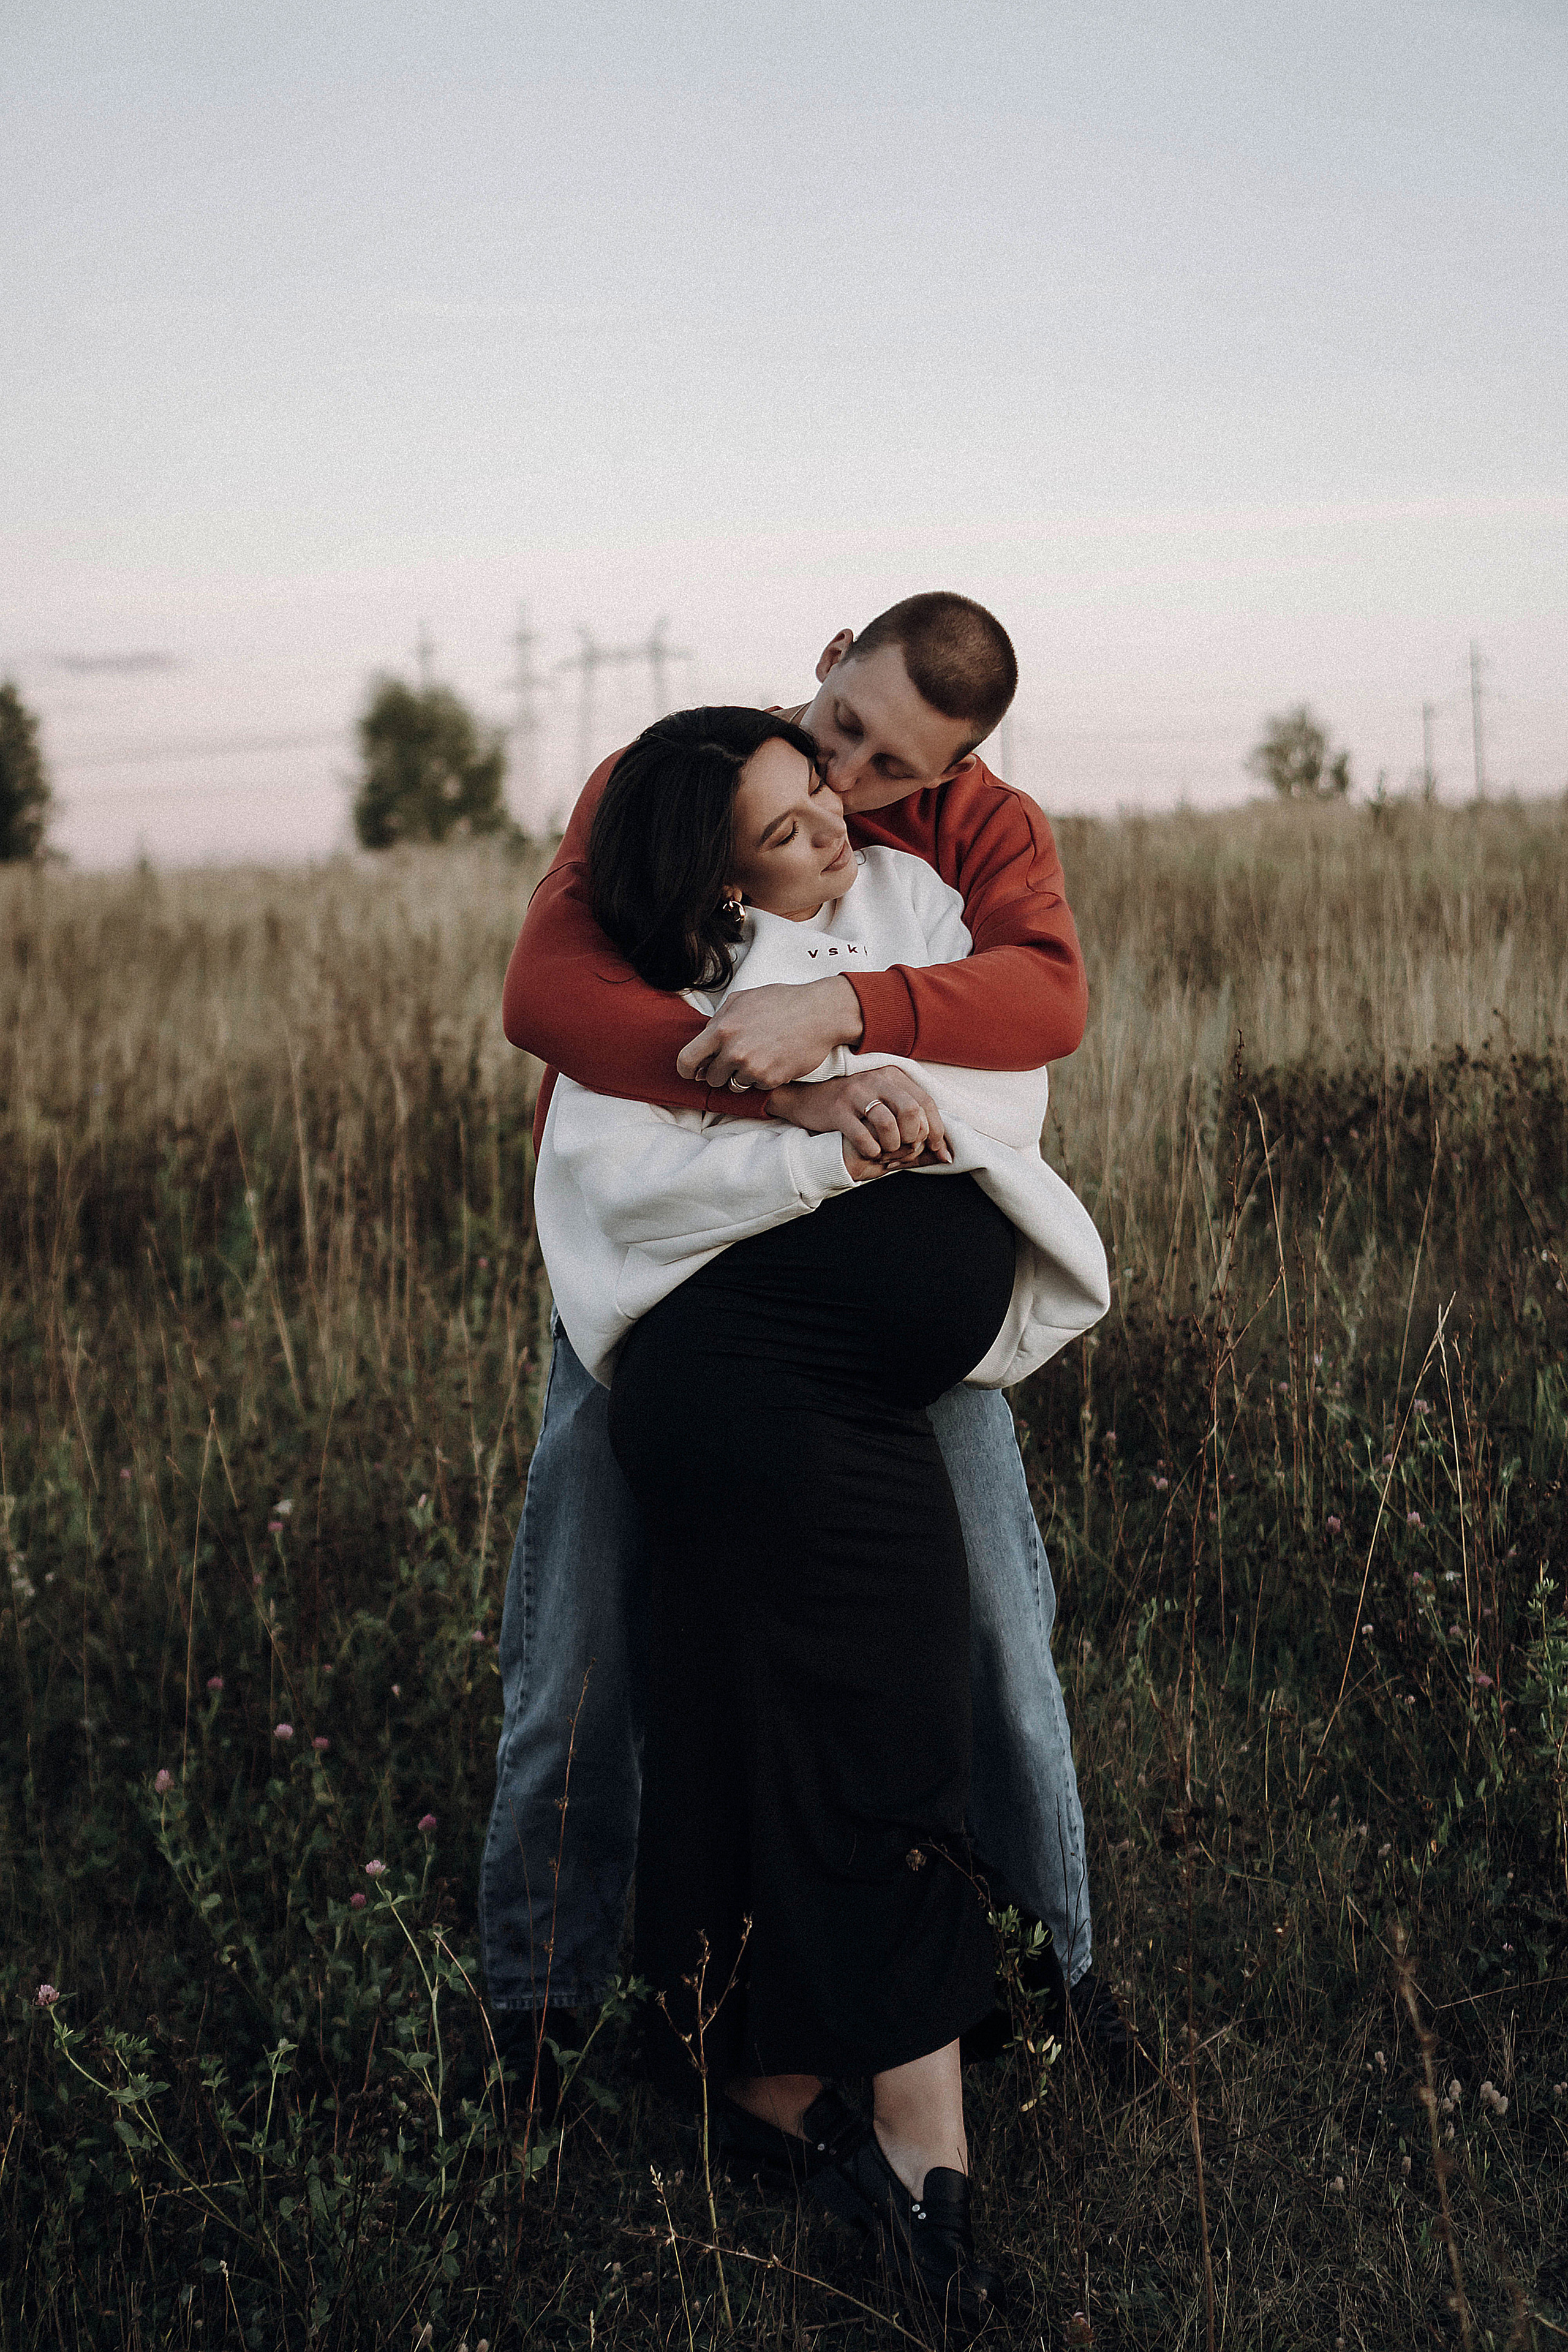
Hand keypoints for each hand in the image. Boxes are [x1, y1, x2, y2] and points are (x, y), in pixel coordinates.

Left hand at [675, 976, 863, 1091]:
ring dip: (742, 1075)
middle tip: (737, 1058)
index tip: (693, 1072)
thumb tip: (703, 1041)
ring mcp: (752, 1068)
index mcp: (722, 1029)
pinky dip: (762, 1078)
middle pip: (711, 1077)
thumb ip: (718, 1020)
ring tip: (759, 1055)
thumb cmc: (781, 1002)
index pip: (687, 1060)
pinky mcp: (770, 1080)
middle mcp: (734, 1051)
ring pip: (733, 1085)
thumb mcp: (742, 999)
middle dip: (720, 1071)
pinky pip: (755, 1087)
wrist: (819, 1013)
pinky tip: (774, 1060)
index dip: (687, 1069)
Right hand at [766, 1069, 951, 1173]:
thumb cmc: (854, 1109)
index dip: (937, 1130)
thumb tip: (946, 1155)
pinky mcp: (838, 1110)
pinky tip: (870, 1152)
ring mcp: (856, 1093)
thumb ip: (915, 1126)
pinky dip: (871, 1150)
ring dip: (892, 1146)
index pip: (926, 1102)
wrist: (807, 1099)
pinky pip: (863, 1136)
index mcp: (893, 1076)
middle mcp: (877, 1080)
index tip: (940, 1152)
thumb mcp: (885, 1107)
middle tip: (907, 1149)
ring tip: (887, 1151)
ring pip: (888, 1124)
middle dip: (915, 1138)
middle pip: (912, 1111)